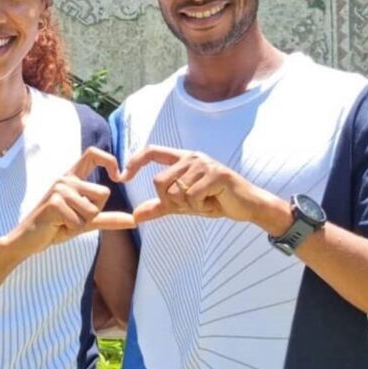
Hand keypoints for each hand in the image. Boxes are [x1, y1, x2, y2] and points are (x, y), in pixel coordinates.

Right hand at [1, 148, 134, 256]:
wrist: (27, 240)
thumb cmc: (55, 227)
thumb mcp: (84, 222)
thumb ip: (107, 218)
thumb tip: (133, 220)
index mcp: (72, 178)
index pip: (92, 154)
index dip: (109, 160)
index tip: (118, 177)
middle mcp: (65, 179)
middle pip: (103, 193)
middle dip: (94, 213)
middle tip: (72, 219)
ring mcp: (59, 189)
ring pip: (93, 209)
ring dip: (81, 224)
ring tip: (63, 223)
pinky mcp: (54, 202)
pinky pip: (79, 221)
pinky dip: (71, 230)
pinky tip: (56, 226)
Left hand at [120, 145, 273, 224]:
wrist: (246, 206)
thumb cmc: (214, 201)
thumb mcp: (182, 205)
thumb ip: (159, 207)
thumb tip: (134, 216)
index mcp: (182, 159)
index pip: (151, 152)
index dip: (134, 163)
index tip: (121, 177)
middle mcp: (191, 157)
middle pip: (159, 182)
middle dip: (170, 201)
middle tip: (191, 204)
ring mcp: (204, 164)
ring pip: (176, 192)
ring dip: (189, 205)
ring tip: (205, 201)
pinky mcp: (216, 174)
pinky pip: (192, 197)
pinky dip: (200, 206)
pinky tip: (213, 201)